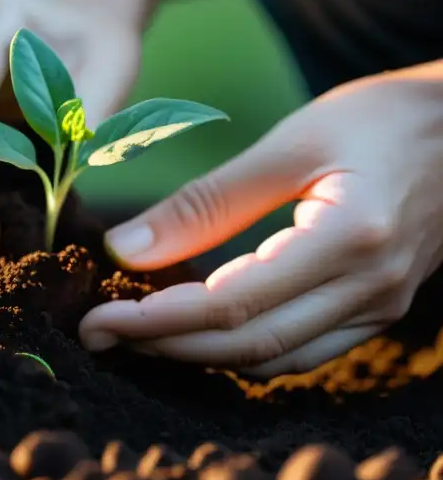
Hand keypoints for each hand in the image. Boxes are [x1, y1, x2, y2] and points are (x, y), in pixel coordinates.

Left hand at [79, 63, 442, 376]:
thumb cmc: (383, 119)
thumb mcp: (290, 143)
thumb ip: (208, 202)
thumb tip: (125, 248)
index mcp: (350, 237)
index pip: (232, 304)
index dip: (156, 320)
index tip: (95, 320)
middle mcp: (371, 288)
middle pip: (248, 345)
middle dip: (163, 346)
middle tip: (96, 333)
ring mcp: (379, 308)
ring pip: (272, 360)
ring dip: (197, 355)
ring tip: (134, 332)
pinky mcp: (376, 311)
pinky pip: (298, 352)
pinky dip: (239, 349)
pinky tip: (195, 330)